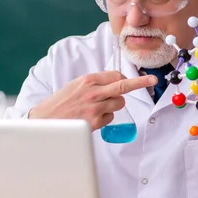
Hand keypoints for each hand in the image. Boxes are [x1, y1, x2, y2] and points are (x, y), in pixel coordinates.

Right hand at [29, 71, 156, 130]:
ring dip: (113, 105)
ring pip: (119, 103)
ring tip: (97, 107)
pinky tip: (92, 117)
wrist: (45, 120)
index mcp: (88, 80)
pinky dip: (105, 117)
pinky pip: (110, 117)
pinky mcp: (95, 122)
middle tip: (152, 80)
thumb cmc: (60, 102)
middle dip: (140, 83)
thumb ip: (94, 83)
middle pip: (123, 86)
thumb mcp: (75, 85)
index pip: (115, 75)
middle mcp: (93, 92)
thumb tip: (114, 81)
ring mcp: (95, 107)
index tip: (140, 77)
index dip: (125, 77)